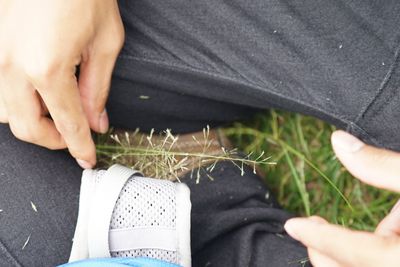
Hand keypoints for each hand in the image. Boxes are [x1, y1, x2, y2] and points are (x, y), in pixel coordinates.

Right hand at [0, 0, 124, 167]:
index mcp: (47, 68)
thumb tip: (96, 121)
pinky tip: (39, 92)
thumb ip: (98, 89)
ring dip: (33, 121)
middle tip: (75, 135)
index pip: (66, 123)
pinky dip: (18, 101)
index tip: (87, 157)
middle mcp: (12, 66)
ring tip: (58, 111)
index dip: (79, 146)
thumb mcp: (105, 43)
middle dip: (53, 140)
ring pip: (6, 113)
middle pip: (26, 128)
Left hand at [284, 130, 399, 266]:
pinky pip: (390, 262)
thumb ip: (381, 164)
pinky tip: (394, 223)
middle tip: (310, 226)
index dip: (316, 237)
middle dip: (326, 250)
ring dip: (355, 248)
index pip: (347, 251)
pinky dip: (383, 247)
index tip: (292, 225)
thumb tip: (338, 140)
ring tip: (355, 222)